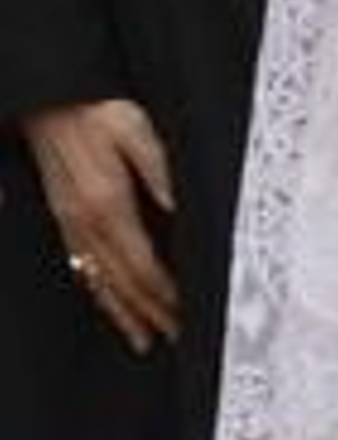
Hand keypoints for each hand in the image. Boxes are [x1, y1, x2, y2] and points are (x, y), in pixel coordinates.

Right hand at [22, 99, 179, 353]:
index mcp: (109, 203)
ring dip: (123, 312)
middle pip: (122, 282)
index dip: (163, 293)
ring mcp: (71, 224)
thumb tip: (180, 207)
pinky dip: (98, 292)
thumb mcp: (136, 129)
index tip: (184, 312)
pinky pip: (81, 267)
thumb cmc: (96, 111)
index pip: (142, 264)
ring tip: (144, 338)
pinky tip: (108, 303)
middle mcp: (87, 222)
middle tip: (174, 335)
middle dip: (149, 312)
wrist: (51, 102)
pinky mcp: (63, 218)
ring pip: (99, 281)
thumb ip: (159, 170)